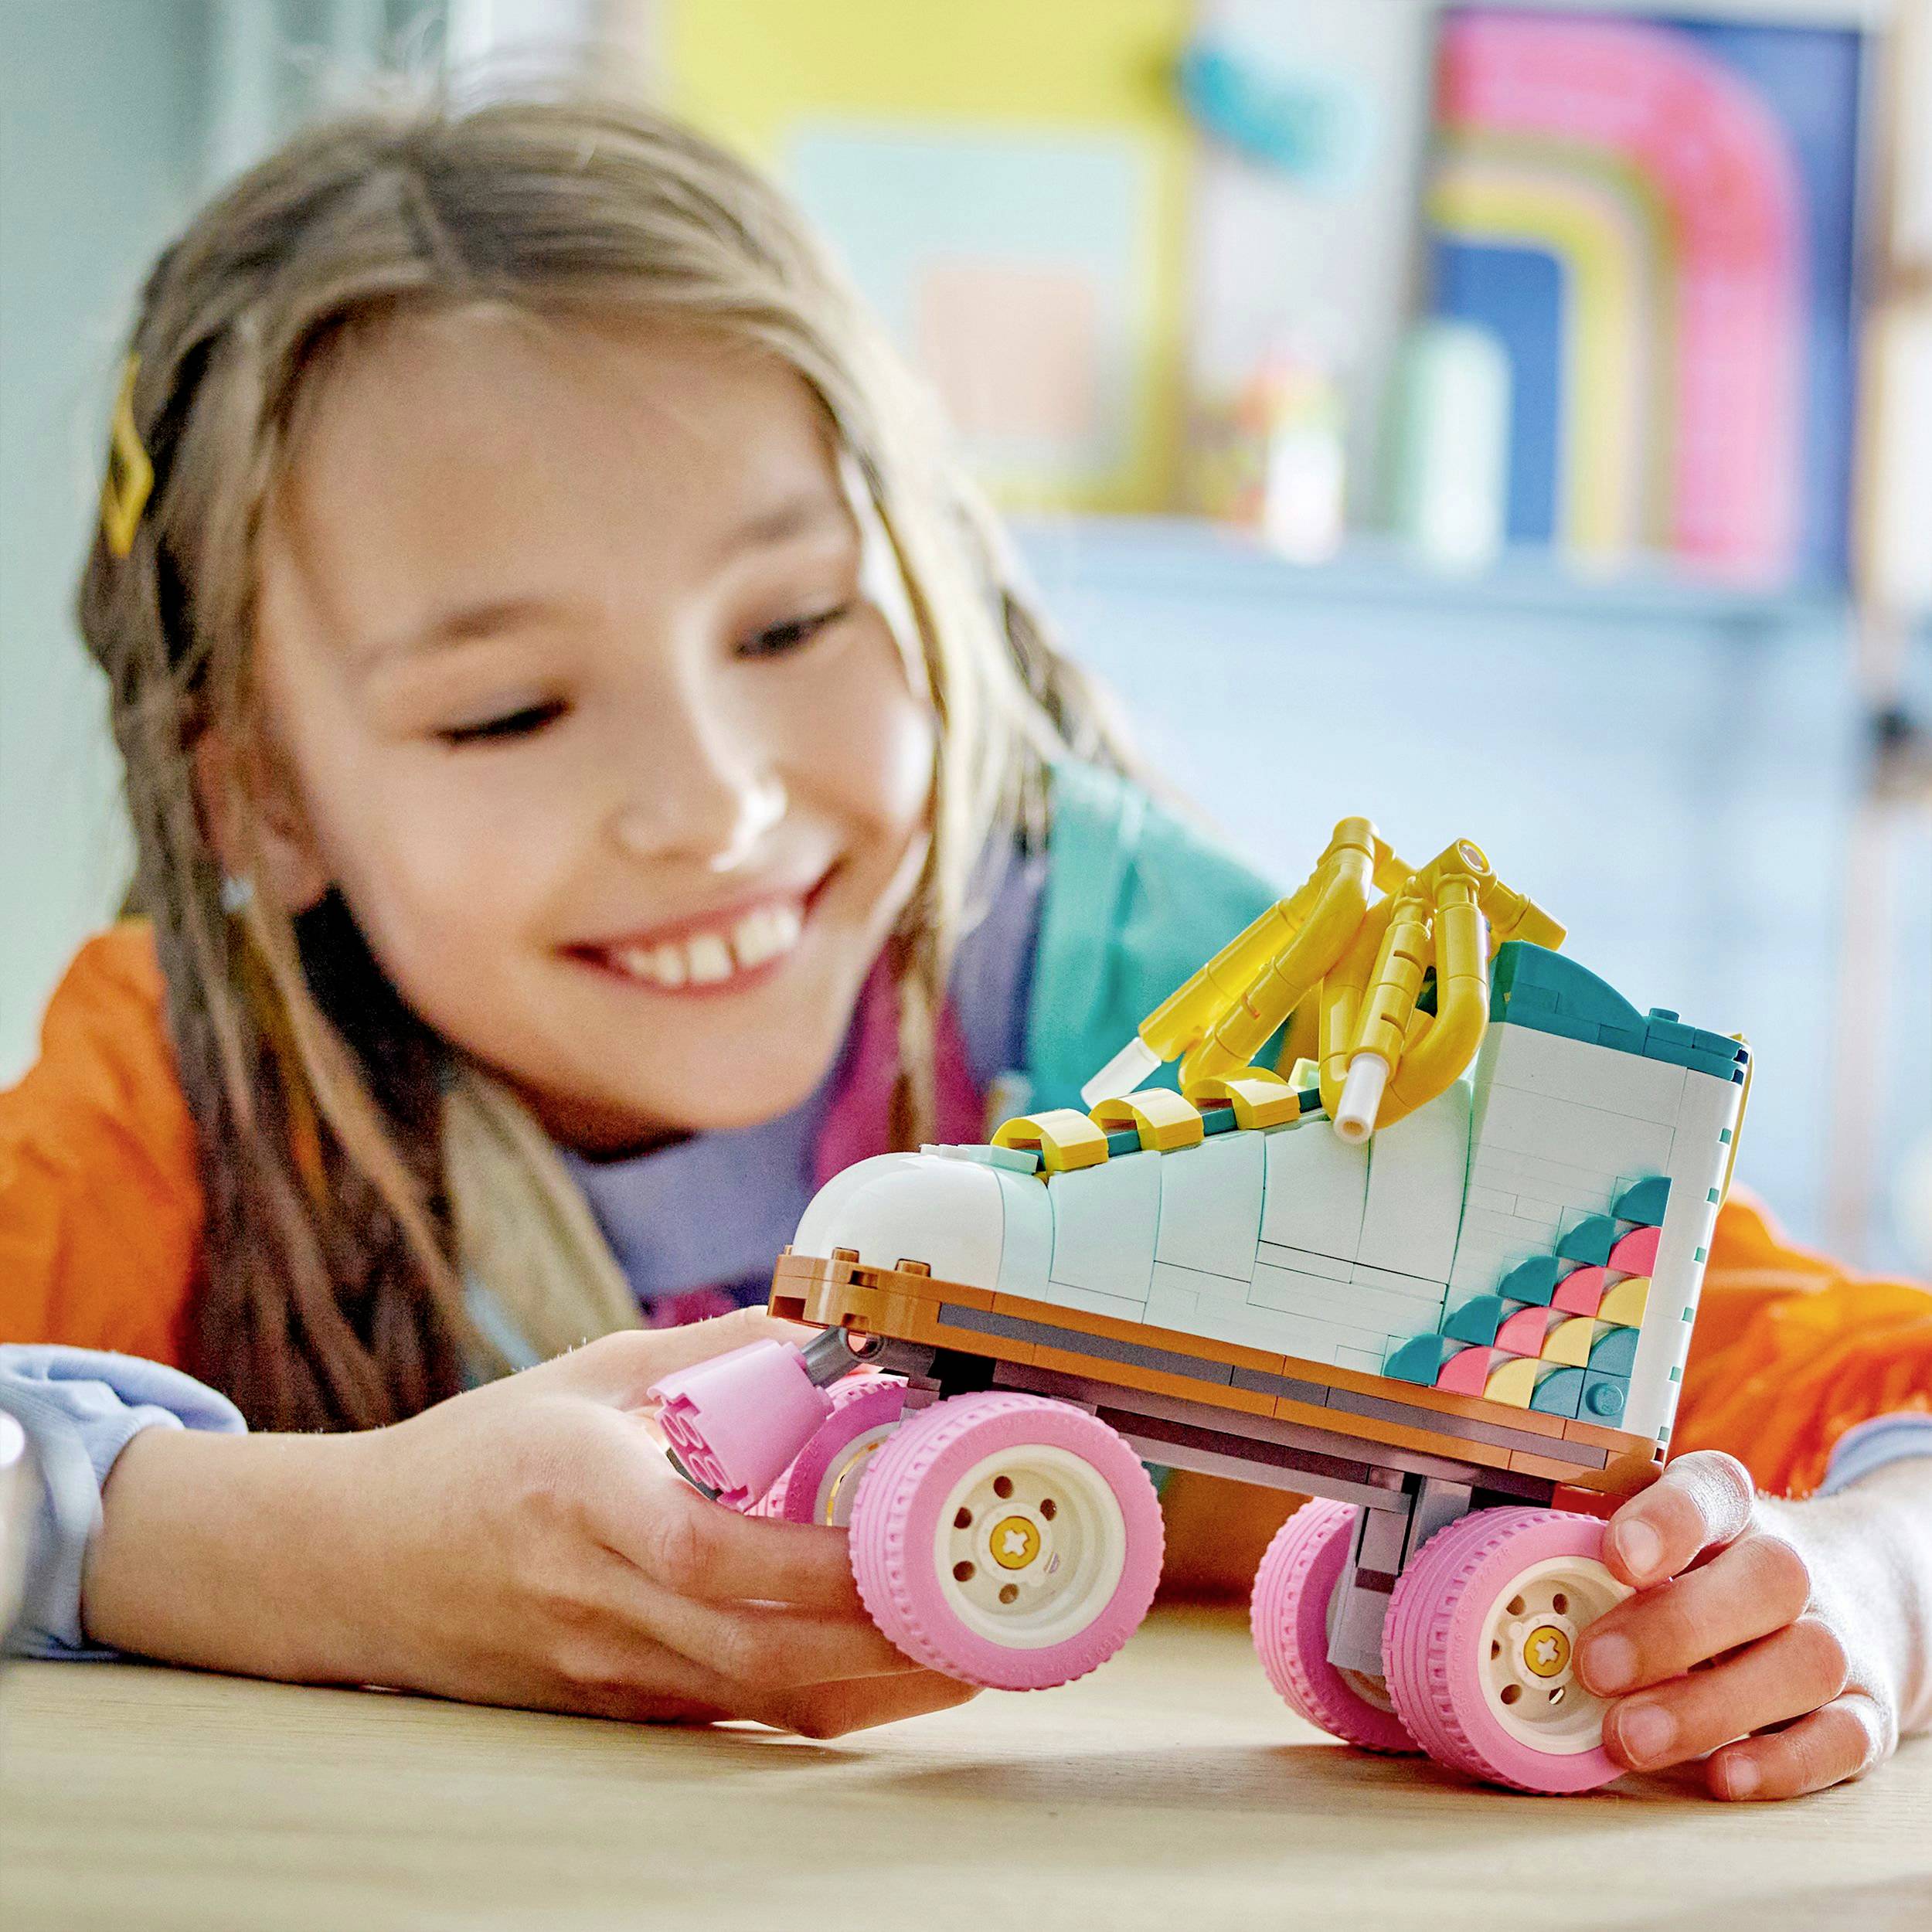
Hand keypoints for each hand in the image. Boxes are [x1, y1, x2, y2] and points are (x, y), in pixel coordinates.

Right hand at [84, 1311, 975, 1738]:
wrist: (354, 1567)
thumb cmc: (478, 1459)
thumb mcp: (585, 1377)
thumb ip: (709, 1351)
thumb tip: (827, 1314)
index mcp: (583, 1498)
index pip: (710, 1552)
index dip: (816, 1562)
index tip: (911, 1534)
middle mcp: (597, 1601)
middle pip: (757, 1653)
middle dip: (884, 1642)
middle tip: (985, 1604)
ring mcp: (606, 1672)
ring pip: (759, 1704)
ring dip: (876, 1686)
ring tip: (977, 1647)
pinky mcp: (618, 1710)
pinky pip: (738, 1720)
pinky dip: (827, 1703)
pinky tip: (900, 1674)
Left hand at [1575, 1449, 1915, 1798]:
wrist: (1853, 1596)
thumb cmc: (1711, 1572)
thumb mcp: (1658, 1542)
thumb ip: (1595, 1552)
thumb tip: (1506, 1585)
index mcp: (1732, 1510)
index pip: (1711, 1491)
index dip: (1666, 1520)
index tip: (1616, 1555)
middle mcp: (1794, 1568)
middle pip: (1767, 1578)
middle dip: (1675, 1628)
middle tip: (1595, 1668)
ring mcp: (1839, 1639)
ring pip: (1804, 1662)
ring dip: (1710, 1706)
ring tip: (1629, 1737)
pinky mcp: (1867, 1711)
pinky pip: (1844, 1737)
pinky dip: (1784, 1763)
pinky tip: (1723, 1774)